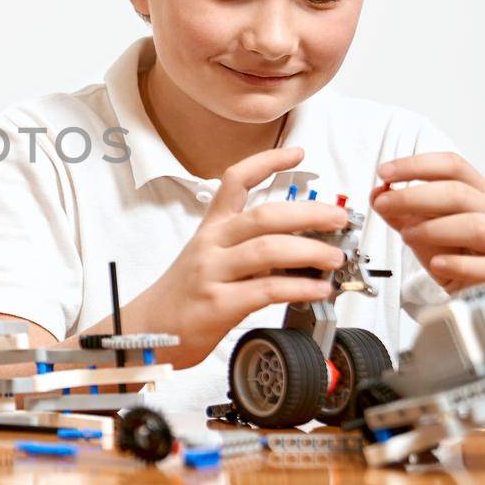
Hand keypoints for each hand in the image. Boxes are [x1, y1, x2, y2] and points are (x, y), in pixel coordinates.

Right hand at [154, 147, 350, 358]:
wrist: (147, 330)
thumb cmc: (185, 296)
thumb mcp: (210, 259)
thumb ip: (248, 248)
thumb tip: (301, 245)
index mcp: (211, 229)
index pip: (235, 181)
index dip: (267, 162)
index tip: (297, 154)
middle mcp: (211, 244)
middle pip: (264, 215)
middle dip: (309, 213)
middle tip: (337, 219)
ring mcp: (213, 272)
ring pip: (268, 249)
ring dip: (310, 251)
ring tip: (334, 259)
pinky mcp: (218, 304)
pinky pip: (267, 289)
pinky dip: (299, 288)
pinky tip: (317, 290)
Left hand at [371, 152, 484, 291]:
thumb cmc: (458, 252)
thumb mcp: (424, 227)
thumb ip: (400, 212)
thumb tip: (378, 194)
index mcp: (475, 192)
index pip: (451, 165)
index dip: (416, 165)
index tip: (384, 172)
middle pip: (459, 193)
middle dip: (414, 196)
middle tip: (385, 204)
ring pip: (476, 226)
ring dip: (434, 229)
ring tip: (407, 236)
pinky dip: (459, 265)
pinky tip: (437, 264)